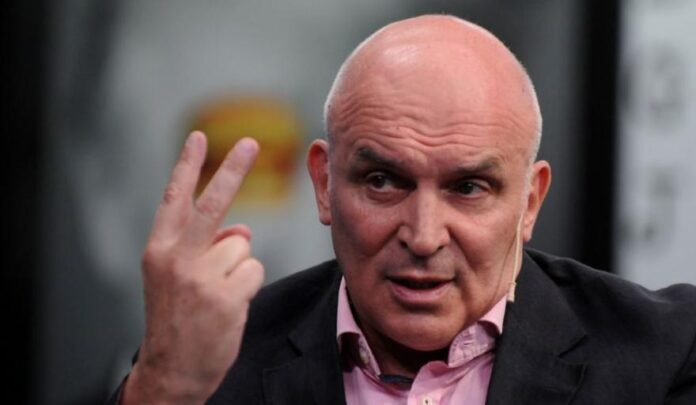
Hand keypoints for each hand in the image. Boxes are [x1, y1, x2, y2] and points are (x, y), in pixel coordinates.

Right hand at [122, 132, 264, 404]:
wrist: (171, 370)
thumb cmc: (177, 318)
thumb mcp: (178, 278)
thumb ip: (206, 248)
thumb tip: (242, 229)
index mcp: (159, 249)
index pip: (174, 198)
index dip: (187, 166)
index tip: (198, 137)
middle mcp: (176, 258)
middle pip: (213, 204)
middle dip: (233, 169)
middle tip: (250, 142)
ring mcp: (200, 277)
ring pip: (242, 246)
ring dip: (239, 267)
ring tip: (218, 294)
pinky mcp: (225, 297)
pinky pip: (254, 270)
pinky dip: (248, 285)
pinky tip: (229, 305)